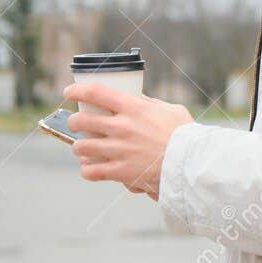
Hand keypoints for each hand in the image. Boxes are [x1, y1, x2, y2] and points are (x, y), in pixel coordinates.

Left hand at [63, 84, 193, 197]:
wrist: (192, 163)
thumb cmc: (186, 136)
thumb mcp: (171, 110)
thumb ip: (151, 104)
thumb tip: (137, 98)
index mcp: (133, 108)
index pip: (95, 93)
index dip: (76, 91)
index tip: (69, 93)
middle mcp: (122, 127)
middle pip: (81, 120)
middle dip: (74, 121)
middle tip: (77, 124)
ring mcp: (119, 150)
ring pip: (81, 147)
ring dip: (79, 147)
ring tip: (83, 148)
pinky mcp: (121, 171)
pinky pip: (91, 172)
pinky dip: (88, 170)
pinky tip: (90, 169)